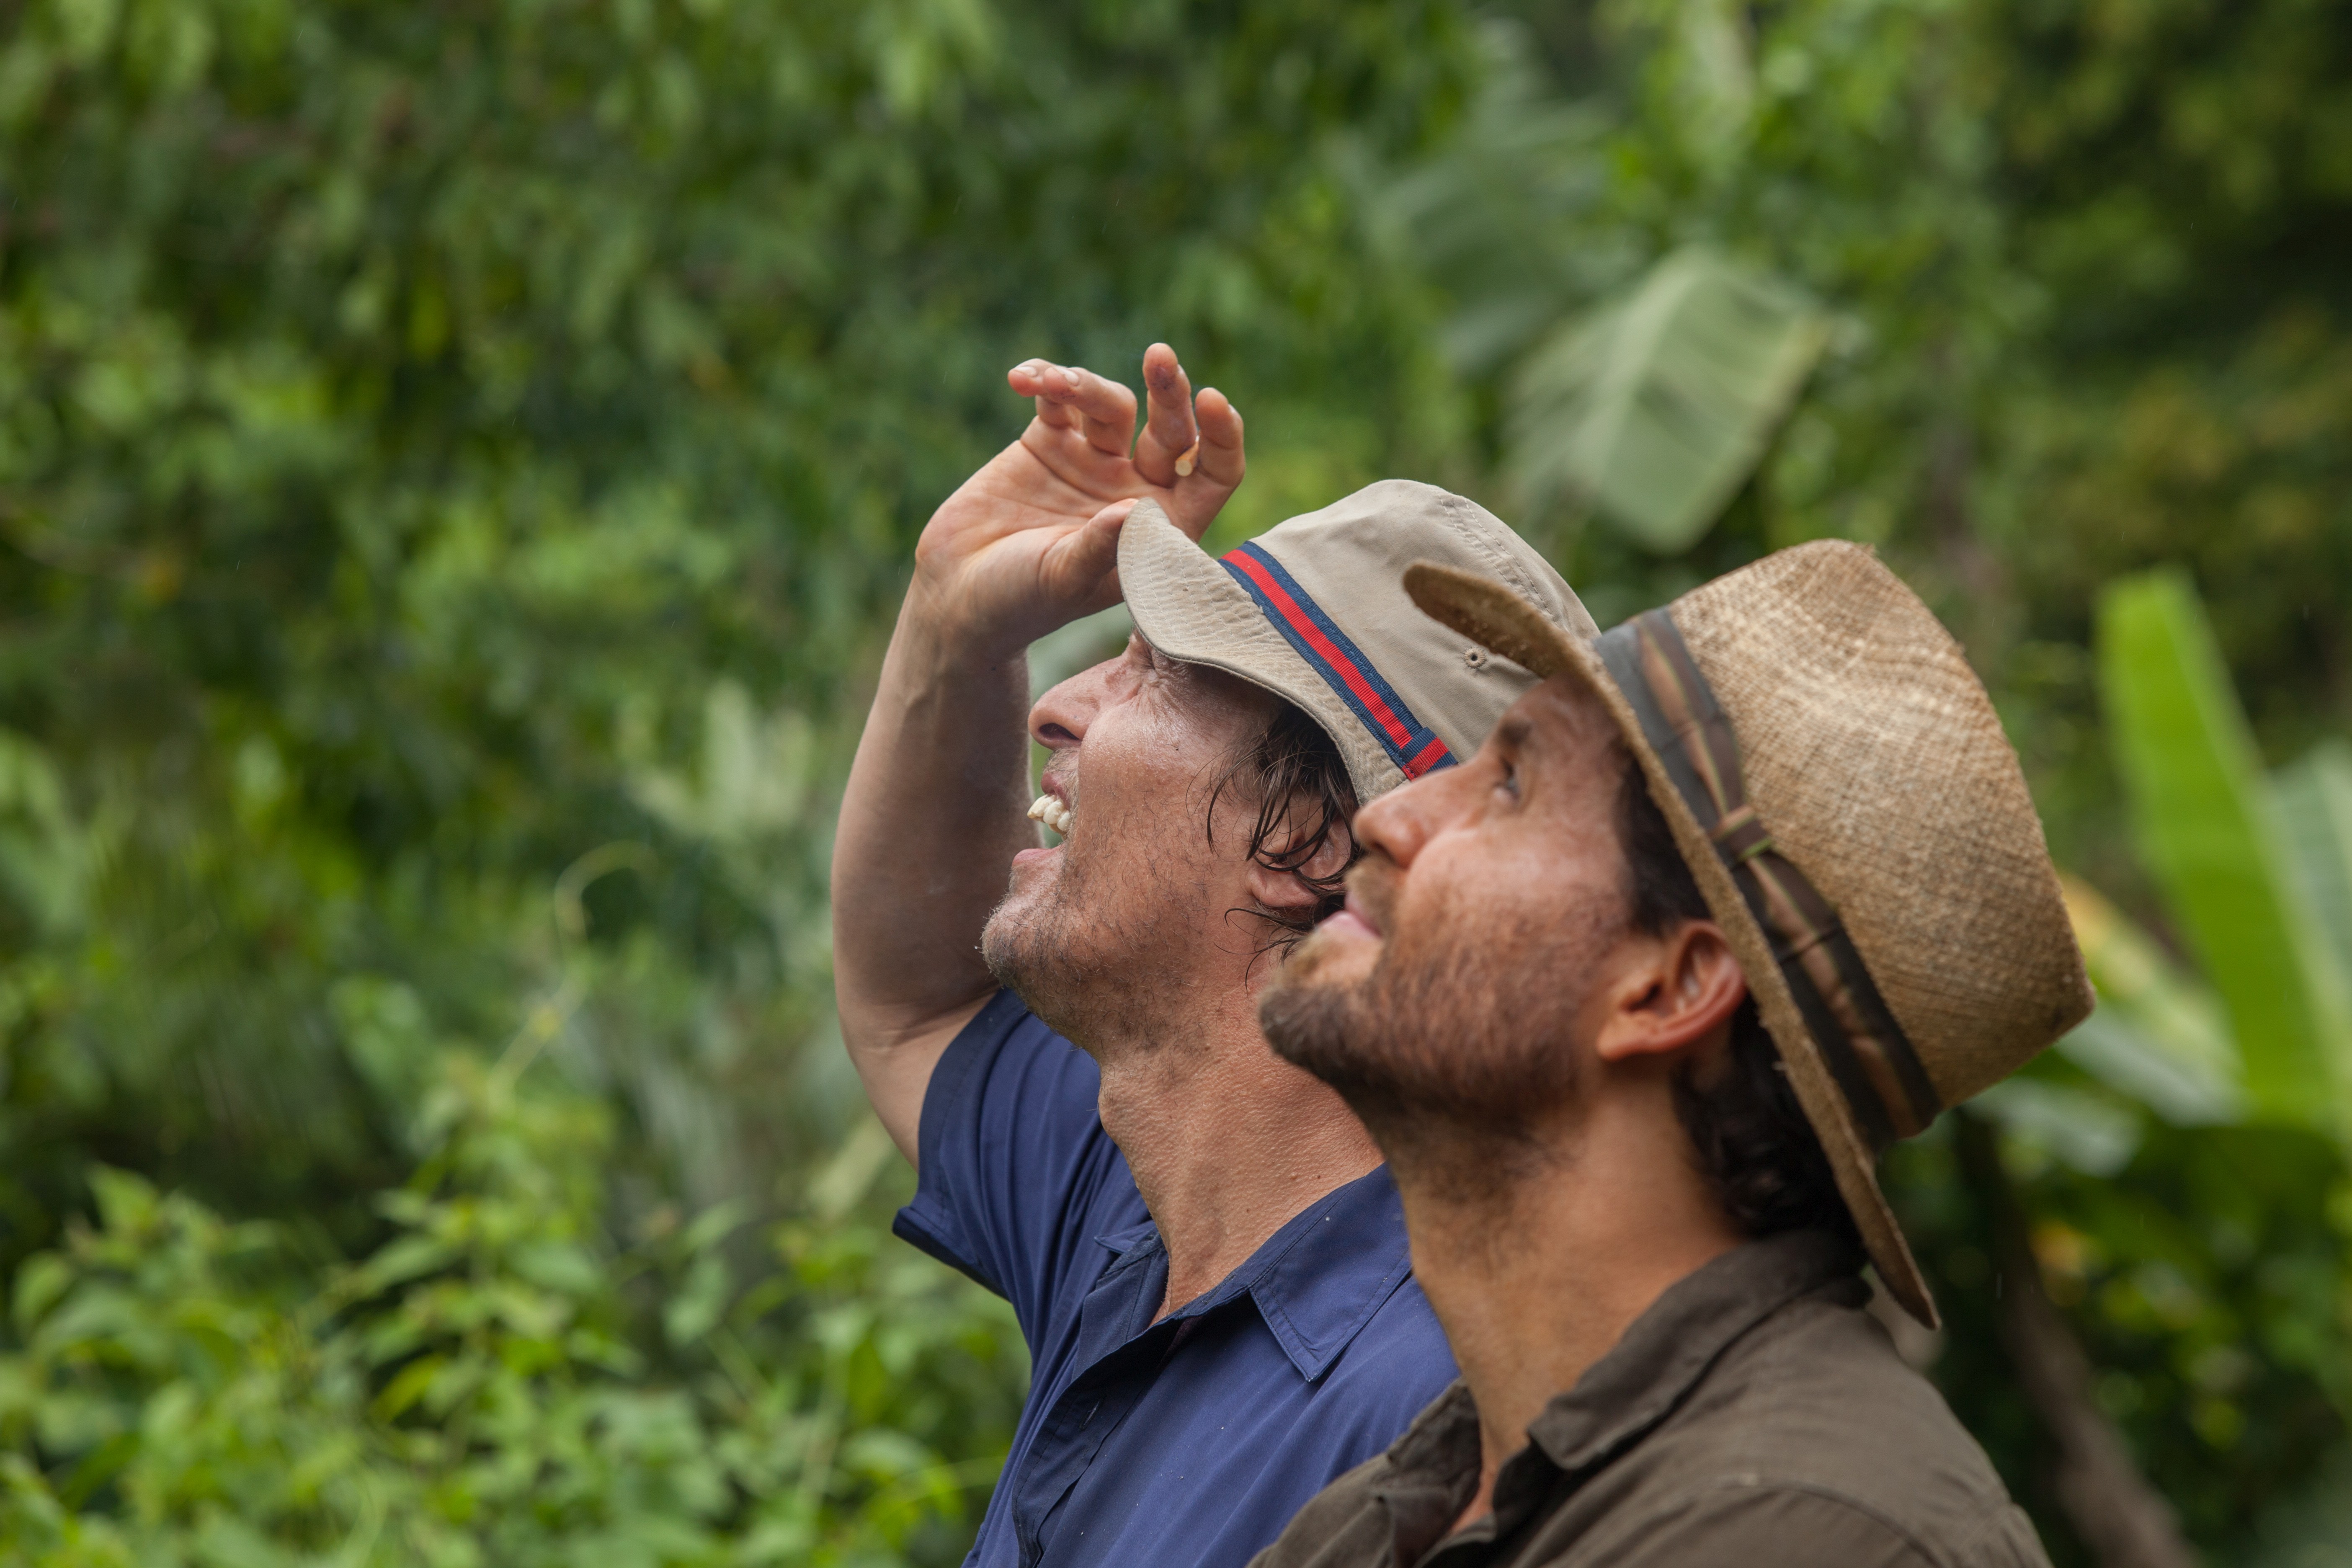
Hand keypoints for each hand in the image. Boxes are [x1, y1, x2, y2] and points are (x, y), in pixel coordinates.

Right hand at [912, 342, 1245, 652]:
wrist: (960, 591)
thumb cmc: (1022, 600)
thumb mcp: (1063, 580)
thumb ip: (1098, 547)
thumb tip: (1132, 508)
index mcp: (1159, 527)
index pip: (1212, 474)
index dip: (1221, 437)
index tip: (1211, 399)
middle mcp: (1135, 488)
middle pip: (1169, 429)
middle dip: (1167, 391)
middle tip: (1158, 357)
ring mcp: (1093, 461)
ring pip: (1111, 405)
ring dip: (1088, 385)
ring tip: (1054, 385)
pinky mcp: (1048, 442)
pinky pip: (1058, 399)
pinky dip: (1044, 381)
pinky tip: (1023, 378)